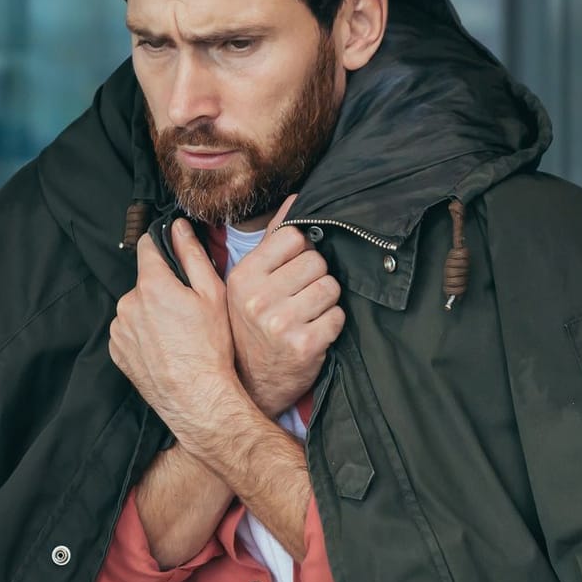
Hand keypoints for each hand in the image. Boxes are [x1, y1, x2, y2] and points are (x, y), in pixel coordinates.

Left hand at [110, 219, 243, 432]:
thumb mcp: (212, 295)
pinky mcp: (117, 350)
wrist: (198, 397)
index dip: (161, 246)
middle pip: (144, 281)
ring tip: (176, 334)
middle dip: (161, 289)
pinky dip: (142, 334)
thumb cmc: (210, 349)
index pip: (147, 247)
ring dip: (150, 312)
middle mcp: (128, 304)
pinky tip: (164, 347)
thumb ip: (192, 255)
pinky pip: (128, 331)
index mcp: (152, 285)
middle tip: (186, 310)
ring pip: (135, 307)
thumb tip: (179, 228)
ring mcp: (120, 329)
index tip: (171, 254)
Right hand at [226, 195, 345, 416]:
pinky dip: (331, 325)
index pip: (294, 237)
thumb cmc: (253, 326)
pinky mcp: (304, 344)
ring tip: (306, 315)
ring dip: (326, 301)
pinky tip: (313, 333)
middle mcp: (258, 297)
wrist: (252, 382)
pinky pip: (337, 316)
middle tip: (299, 298)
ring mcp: (281, 322)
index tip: (292, 271)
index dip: (301, 252)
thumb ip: (274, 239)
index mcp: (243, 275)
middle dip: (315, 278)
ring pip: (330, 287)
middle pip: (316, 261)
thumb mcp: (250, 282)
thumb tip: (296, 198)